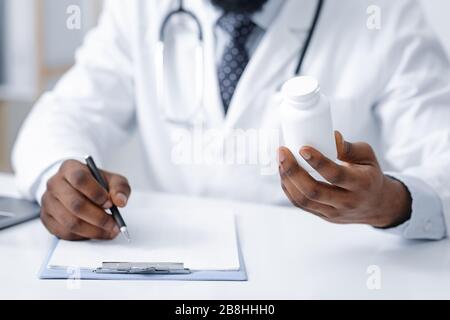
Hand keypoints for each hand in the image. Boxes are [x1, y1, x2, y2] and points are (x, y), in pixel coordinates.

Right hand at [41, 160, 130, 239]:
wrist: (80, 190)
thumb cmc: (97, 184)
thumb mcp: (113, 180)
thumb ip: (120, 188)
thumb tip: (120, 201)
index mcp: (70, 168)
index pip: (79, 178)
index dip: (96, 193)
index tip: (109, 203)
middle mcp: (54, 183)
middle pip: (75, 204)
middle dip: (98, 217)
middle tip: (114, 223)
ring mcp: (48, 202)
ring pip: (70, 222)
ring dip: (93, 230)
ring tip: (109, 230)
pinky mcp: (47, 218)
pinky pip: (64, 233)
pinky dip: (83, 236)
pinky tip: (96, 232)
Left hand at [278, 131, 411, 227]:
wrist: (376, 205)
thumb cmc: (369, 174)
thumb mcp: (368, 157)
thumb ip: (349, 147)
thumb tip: (331, 136)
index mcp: (361, 184)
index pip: (335, 175)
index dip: (317, 161)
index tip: (302, 148)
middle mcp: (347, 201)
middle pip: (313, 190)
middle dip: (293, 171)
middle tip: (282, 152)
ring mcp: (334, 212)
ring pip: (304, 200)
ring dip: (287, 179)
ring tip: (280, 161)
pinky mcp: (323, 216)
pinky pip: (301, 205)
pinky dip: (288, 189)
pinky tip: (284, 174)